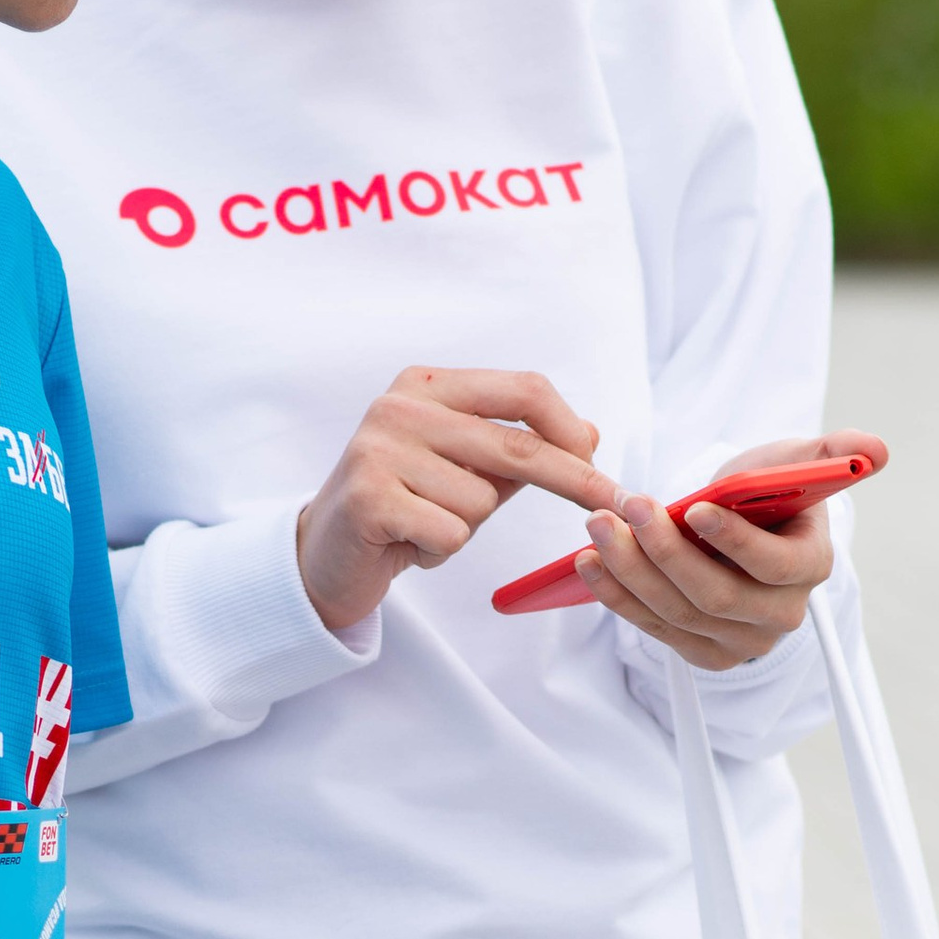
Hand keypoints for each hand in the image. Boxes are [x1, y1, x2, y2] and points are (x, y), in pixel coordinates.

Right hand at [296, 368, 617, 635]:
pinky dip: (439, 550)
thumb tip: (589, 436)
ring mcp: (379, 449)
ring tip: (425, 525)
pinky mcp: (368, 497)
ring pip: (481, 500)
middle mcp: (401, 406)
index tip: (599, 463)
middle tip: (612, 504)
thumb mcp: (465, 470)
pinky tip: (406, 542)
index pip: (522, 391)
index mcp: (428, 384)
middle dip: (574, 479)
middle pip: (516, 445)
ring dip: (466, 527)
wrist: (326, 553)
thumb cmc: (405, 506)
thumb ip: (517, 450)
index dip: (569, 428)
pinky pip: (450, 532)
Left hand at [571, 431, 886, 668]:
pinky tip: (590, 562)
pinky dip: (617, 596)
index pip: (775, 566)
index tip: (696, 507)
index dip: (735, 541)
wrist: (742, 530)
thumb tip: (874, 449)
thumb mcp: (796, 462)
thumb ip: (830, 454)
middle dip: (666, 551)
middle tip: (627, 508)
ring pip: (677, 613)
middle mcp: (778, 615)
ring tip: (599, 526)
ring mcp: (739, 642)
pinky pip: (653, 628)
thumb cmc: (769, 493)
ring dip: (630, 571)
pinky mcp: (700, 652)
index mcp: (810, 568)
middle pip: (715, 596)